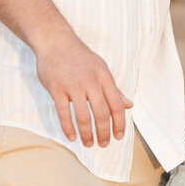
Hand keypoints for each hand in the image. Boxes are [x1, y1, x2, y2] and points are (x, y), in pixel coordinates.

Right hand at [34, 30, 131, 147]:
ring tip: (89, 143)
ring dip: (87, 134)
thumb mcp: (101, 68)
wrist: (55, 41)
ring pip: (83, 116)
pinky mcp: (57, 89)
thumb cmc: (80, 56)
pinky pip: (64, 113)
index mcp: (104, 76)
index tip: (119, 136)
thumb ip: (114, 88)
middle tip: (104, 144)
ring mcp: (73, 85)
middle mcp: (90, 81)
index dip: (120, 123)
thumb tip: (129, 104)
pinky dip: (68, 128)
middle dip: (104, 132)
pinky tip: (72, 137)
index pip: (116, 104)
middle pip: (101, 113)